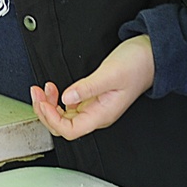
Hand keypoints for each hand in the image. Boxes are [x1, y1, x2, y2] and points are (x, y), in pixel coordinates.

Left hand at [30, 35, 153, 140]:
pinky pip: (68, 107)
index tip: (43, 102)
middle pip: (63, 127)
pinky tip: (53, 89)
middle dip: (45, 112)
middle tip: (36, 92)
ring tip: (42, 89)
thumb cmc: (136, 65)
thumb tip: (67, 98)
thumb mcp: (109, 74)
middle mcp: (97, 115)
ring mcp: (94, 107)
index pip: (71, 131)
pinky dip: (56, 99)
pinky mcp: (92, 98)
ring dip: (48, 105)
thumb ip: (87, 87)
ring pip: (63, 117)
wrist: (150, 56)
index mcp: (102, 114)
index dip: (52, 120)